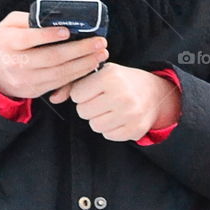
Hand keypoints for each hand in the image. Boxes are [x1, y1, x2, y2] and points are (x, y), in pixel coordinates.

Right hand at [0, 11, 108, 98]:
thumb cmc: (5, 42)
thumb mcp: (8, 25)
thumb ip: (28, 19)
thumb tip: (54, 18)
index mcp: (9, 42)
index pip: (29, 39)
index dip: (48, 35)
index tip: (67, 30)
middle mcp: (17, 62)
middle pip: (51, 58)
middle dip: (78, 50)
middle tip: (99, 42)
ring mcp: (26, 79)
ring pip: (59, 74)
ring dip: (83, 64)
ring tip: (100, 54)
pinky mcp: (34, 90)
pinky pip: (59, 84)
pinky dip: (76, 75)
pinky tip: (89, 65)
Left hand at [51, 63, 180, 141]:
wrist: (155, 93)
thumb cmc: (123, 81)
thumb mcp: (102, 73)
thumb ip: (74, 84)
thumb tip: (53, 97)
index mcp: (111, 77)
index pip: (77, 94)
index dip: (82, 92)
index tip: (94, 89)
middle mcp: (121, 95)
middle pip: (83, 111)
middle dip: (89, 106)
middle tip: (101, 100)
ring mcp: (130, 114)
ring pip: (94, 125)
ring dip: (98, 118)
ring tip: (110, 108)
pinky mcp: (134, 129)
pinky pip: (108, 135)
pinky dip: (110, 128)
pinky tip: (119, 117)